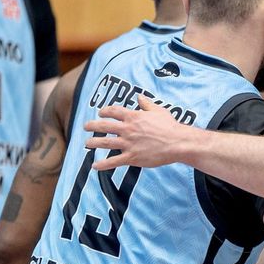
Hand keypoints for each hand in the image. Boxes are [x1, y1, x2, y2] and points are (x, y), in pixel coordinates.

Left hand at [83, 95, 197, 169]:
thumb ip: (147, 103)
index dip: (105, 111)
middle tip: (86, 126)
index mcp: (133, 117)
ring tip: (87, 143)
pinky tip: (95, 166)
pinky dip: (103, 165)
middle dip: (92, 126)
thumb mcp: (159, 110)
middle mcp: (128, 129)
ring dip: (93, 143)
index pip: (114, 111)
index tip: (100, 112)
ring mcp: (128, 144)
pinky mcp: (132, 157)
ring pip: (105, 143)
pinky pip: (114, 161)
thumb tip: (140, 97)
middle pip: (104, 126)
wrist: (177, 142)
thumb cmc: (170, 126)